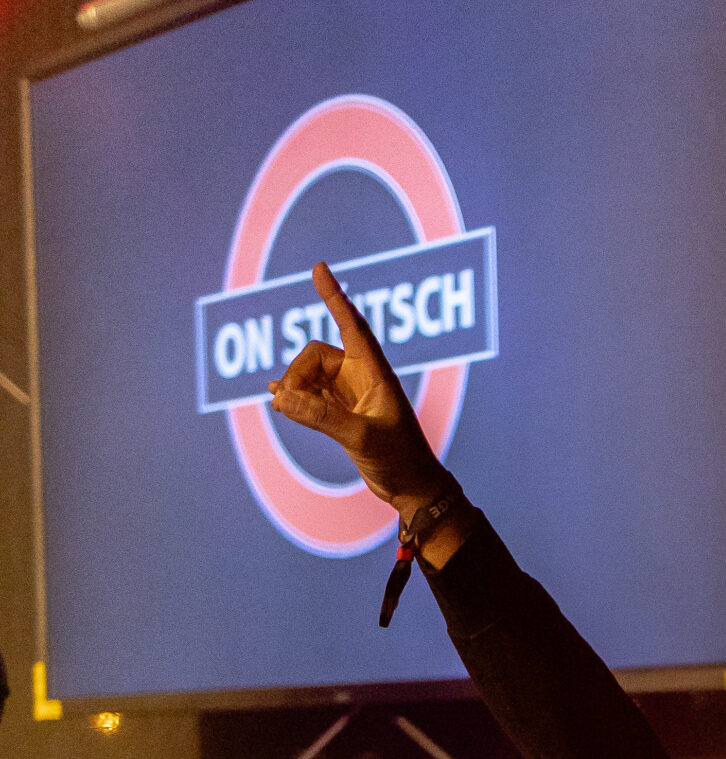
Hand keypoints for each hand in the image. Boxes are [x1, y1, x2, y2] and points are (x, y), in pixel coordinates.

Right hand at [268, 263, 449, 518]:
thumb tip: (280, 398)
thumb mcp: (360, 438)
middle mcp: (363, 378)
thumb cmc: (400, 461)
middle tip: (287, 403)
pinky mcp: (343, 413)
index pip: (352, 325)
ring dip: (294, 388)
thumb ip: (320, 417)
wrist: (412, 490)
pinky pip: (312, 394)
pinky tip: (279, 401)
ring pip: (311, 376)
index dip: (335, 296)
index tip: (319, 268)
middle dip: (297, 373)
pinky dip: (296, 396)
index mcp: (376, 373)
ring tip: (283, 408)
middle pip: (316, 356)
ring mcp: (352, 394)